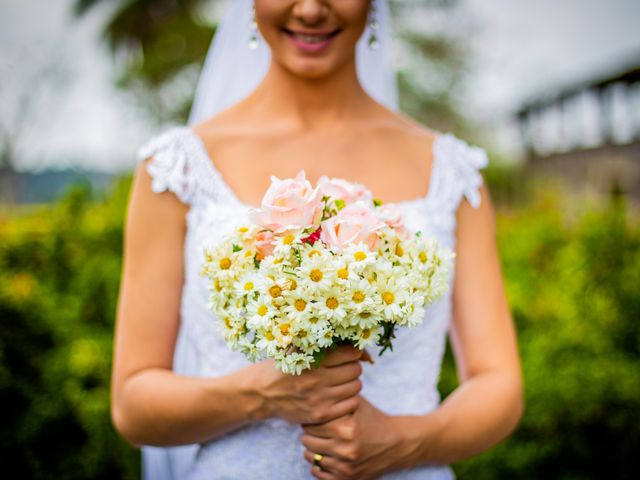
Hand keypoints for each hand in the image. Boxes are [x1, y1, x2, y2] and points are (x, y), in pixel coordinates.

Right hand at [252, 345, 369, 424]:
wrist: (261, 393)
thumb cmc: (283, 366)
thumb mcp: (297, 349)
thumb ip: (324, 345)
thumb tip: (357, 348)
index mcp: (311, 360)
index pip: (351, 353)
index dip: (354, 351)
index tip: (350, 353)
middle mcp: (317, 380)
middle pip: (355, 370)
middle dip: (352, 366)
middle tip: (344, 368)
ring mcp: (319, 399)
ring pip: (356, 387)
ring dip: (351, 382)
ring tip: (341, 382)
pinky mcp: (320, 414)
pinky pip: (351, 405)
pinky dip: (349, 399)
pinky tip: (338, 395)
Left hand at [300, 396, 407, 479]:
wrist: (396, 444)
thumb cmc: (374, 420)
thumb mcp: (358, 403)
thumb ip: (337, 396)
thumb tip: (315, 390)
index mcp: (346, 429)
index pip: (311, 423)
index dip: (311, 417)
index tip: (314, 415)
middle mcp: (344, 450)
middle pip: (307, 440)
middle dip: (308, 432)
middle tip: (314, 428)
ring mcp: (345, 467)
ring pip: (310, 457)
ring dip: (312, 448)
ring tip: (319, 440)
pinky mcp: (347, 479)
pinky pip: (318, 474)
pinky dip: (317, 464)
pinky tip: (324, 455)